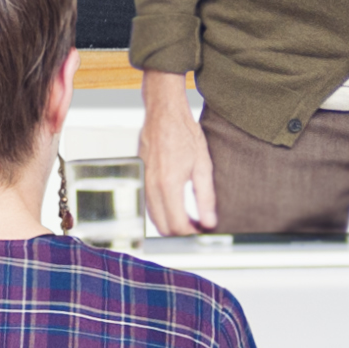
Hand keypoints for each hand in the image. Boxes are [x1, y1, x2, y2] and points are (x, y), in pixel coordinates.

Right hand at [135, 75, 220, 235]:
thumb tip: (209, 222)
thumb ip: (205, 197)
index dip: (192, 234)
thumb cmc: (184, 134)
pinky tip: (176, 206)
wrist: (163, 113)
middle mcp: (151, 186)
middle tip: (198, 228)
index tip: (203, 232)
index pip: (178, 225)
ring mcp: (142, 182)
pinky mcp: (139, 178)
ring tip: (190, 219)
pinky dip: (161, 212)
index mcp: (169, 185)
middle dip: (181, 233)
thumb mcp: (203, 165)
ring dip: (170, 223)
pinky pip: (148, 205)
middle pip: (163, 227)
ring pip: (153, 218)